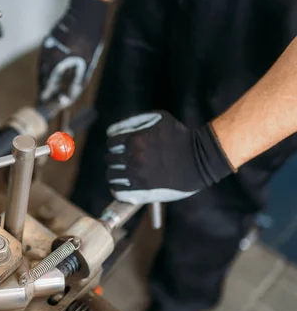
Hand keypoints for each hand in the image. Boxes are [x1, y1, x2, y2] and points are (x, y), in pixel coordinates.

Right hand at [38, 0, 107, 102]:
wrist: (84, 15)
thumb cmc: (88, 41)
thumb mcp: (85, 66)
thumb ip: (76, 84)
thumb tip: (68, 100)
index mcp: (53, 66)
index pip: (46, 89)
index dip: (47, 100)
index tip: (47, 108)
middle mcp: (45, 58)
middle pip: (42, 81)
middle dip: (45, 92)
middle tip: (48, 102)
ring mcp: (44, 50)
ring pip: (42, 71)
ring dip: (46, 81)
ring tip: (52, 90)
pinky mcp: (47, 43)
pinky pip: (45, 61)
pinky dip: (48, 70)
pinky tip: (55, 73)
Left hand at [105, 111, 233, 204]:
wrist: (200, 159)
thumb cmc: (180, 136)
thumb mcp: (159, 118)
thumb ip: (134, 120)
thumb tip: (110, 131)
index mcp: (135, 140)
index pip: (111, 143)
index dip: (115, 145)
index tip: (121, 148)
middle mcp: (133, 158)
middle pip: (109, 160)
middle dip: (114, 159)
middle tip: (123, 161)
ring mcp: (137, 176)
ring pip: (111, 176)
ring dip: (114, 174)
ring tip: (121, 174)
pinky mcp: (143, 191)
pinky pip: (118, 192)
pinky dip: (116, 189)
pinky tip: (122, 186)